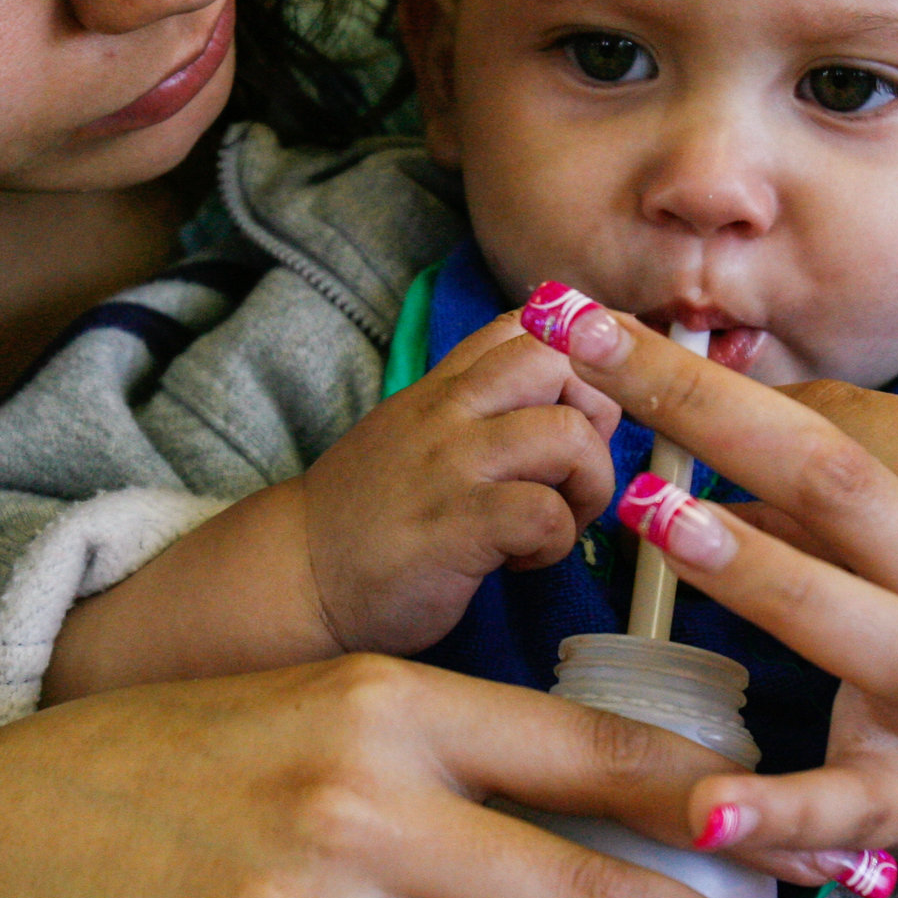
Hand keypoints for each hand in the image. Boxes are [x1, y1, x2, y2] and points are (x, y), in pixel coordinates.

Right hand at [299, 313, 619, 653]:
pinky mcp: (456, 527)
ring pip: (568, 435)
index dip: (581, 356)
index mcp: (445, 386)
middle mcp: (450, 411)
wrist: (298, 574)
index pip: (530, 322)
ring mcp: (452, 465)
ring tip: (558, 521)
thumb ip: (476, 404)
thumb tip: (561, 396)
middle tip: (575, 470)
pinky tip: (525, 561)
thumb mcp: (415, 431)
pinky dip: (555, 542)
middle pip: (563, 360)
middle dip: (599, 416)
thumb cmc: (369, 514)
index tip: (585, 409)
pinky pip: (544, 512)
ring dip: (587, 485)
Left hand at [536, 296, 897, 897]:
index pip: (839, 419)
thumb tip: (734, 404)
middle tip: (584, 341)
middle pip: (831, 473)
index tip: (593, 323)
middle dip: (700, 404)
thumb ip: (871, 472)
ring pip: (851, 620)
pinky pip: (845, 806)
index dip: (709, 374)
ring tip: (646, 512)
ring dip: (754, 567)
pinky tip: (703, 812)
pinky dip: (778, 813)